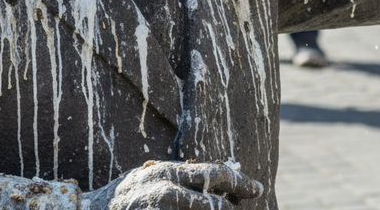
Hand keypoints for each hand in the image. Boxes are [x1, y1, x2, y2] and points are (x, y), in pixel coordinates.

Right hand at [84, 160, 262, 208]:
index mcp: (167, 173)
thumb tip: (212, 183)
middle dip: (234, 198)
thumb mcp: (149, 180)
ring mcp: (158, 208)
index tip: (257, 189)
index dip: (238, 182)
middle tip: (252, 198)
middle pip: (212, 192)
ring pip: (204, 209)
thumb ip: (177, 180)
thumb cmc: (122, 200)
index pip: (213, 173)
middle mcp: (165, 188)